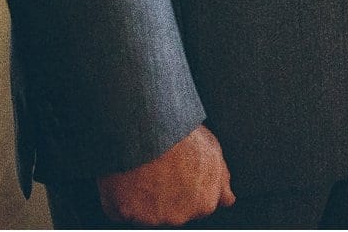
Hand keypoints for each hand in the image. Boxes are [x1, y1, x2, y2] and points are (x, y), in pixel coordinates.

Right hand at [97, 124, 234, 225]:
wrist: (152, 129)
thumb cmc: (184, 138)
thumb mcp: (214, 153)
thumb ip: (222, 181)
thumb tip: (228, 200)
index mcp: (205, 204)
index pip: (196, 207)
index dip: (186, 189)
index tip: (178, 173)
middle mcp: (180, 216)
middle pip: (171, 213)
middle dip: (165, 196)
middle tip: (160, 169)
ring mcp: (151, 218)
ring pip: (145, 214)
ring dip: (142, 197)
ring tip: (144, 168)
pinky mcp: (124, 213)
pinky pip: (120, 210)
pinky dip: (120, 197)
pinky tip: (127, 176)